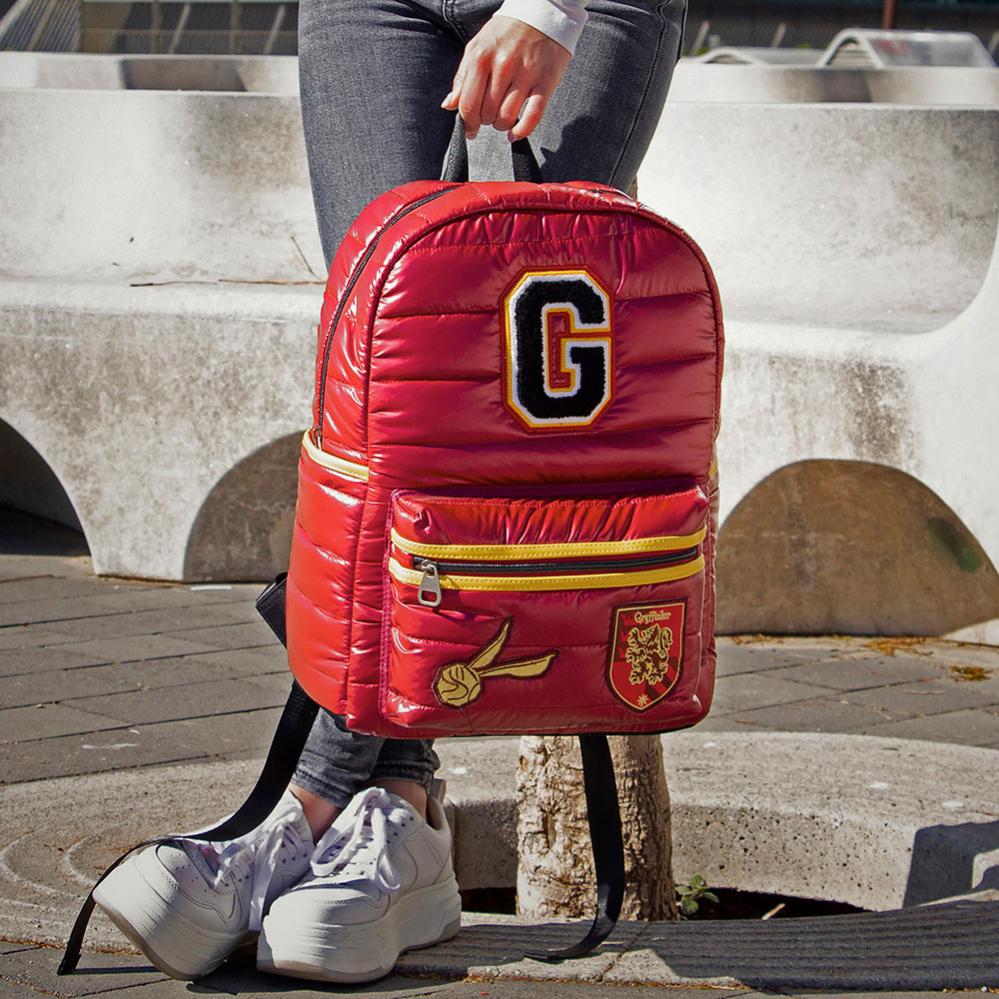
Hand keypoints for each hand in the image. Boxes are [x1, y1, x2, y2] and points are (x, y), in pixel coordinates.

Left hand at [441, 15, 570, 141]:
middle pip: (487, 113)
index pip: (469, 103)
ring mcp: (526, 73)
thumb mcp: (477, 48)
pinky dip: (521, 130)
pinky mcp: (546, 81)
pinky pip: (533, 116)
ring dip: (502, 125)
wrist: (541, 14)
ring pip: (507, 117)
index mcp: (481, 56)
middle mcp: (503, 65)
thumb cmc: (507, 32)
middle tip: (490, 114)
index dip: (468, 123)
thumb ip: (462, 78)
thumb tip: (449, 105)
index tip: (470, 129)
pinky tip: (514, 133)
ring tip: (503, 118)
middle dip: (486, 120)